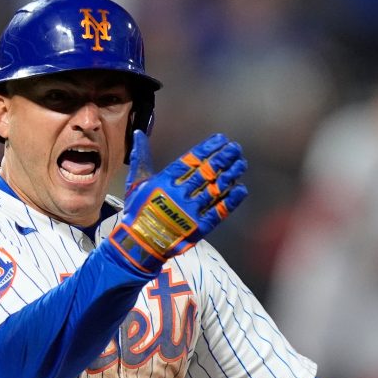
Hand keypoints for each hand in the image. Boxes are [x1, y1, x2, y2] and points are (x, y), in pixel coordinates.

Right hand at [108, 130, 247, 272]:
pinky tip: (241, 189)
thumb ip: (141, 157)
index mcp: (165, 182)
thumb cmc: (138, 212)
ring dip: (230, 175)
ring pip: (216, 189)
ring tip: (241, 164)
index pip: (191, 160)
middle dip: (223, 158)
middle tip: (236, 148)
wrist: (140, 244)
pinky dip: (231, 200)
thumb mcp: (136, 182)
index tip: (221, 139)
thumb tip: (139, 133)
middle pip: (207, 172)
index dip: (208, 149)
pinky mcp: (199, 228)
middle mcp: (180, 195)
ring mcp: (191, 212)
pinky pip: (219, 211)